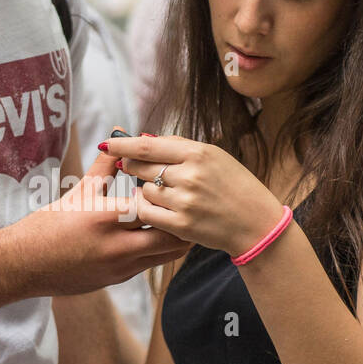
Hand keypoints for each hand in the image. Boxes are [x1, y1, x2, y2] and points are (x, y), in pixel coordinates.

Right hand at [11, 142, 189, 295]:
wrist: (24, 264)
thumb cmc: (48, 224)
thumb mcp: (78, 191)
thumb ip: (104, 166)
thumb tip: (119, 138)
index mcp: (105, 217)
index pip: (153, 203)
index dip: (165, 191)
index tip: (169, 180)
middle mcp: (116, 246)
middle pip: (171, 234)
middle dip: (180, 217)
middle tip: (184, 202)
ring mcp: (120, 267)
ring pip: (167, 253)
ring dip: (175, 236)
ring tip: (176, 217)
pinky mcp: (119, 280)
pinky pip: (151, 264)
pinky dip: (159, 249)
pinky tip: (157, 234)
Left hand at [98, 133, 283, 255]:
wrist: (255, 222)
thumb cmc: (233, 185)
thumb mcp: (213, 156)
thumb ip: (178, 146)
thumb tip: (141, 138)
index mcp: (198, 153)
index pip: (148, 146)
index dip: (123, 144)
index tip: (107, 143)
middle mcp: (190, 176)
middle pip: (141, 167)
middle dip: (131, 166)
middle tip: (130, 166)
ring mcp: (185, 202)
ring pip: (144, 190)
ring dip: (145, 190)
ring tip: (164, 191)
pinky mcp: (182, 225)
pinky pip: (147, 213)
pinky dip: (145, 208)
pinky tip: (155, 205)